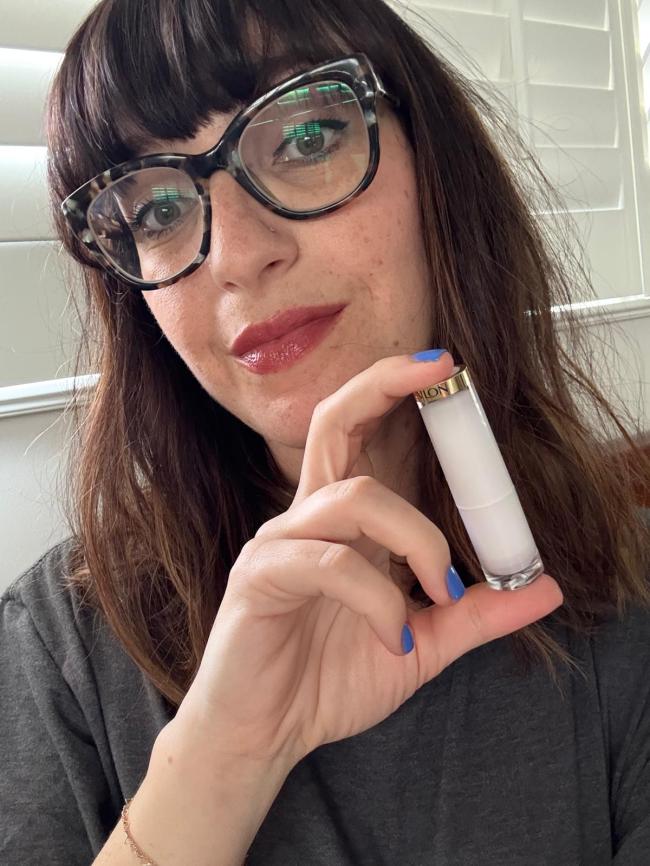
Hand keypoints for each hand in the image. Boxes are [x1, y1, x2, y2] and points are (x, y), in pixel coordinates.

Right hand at [172, 352, 563, 770]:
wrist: (265, 734)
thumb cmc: (329, 680)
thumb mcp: (422, 645)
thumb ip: (476, 614)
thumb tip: (545, 588)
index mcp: (343, 523)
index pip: (359, 433)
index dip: (392, 389)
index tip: (446, 369)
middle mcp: (307, 517)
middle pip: (332, 422)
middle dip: (382, 385)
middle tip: (439, 374)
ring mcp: (279, 542)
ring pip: (356, 497)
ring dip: (418, 541)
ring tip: (439, 597)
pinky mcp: (260, 577)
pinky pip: (330, 564)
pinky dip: (379, 601)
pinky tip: (393, 640)